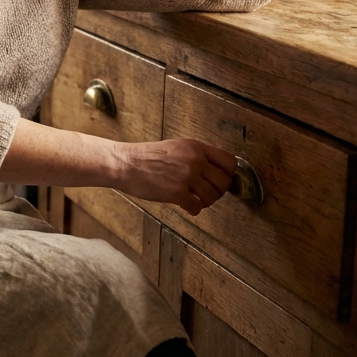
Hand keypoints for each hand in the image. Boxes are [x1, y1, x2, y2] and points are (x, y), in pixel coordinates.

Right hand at [114, 138, 236, 215]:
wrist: (126, 163)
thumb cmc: (148, 156)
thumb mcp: (177, 147)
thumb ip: (197, 155)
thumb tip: (216, 170)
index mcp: (196, 147)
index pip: (230, 162)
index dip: (228, 174)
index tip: (221, 179)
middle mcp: (195, 160)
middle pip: (224, 182)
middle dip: (218, 191)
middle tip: (208, 193)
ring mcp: (186, 177)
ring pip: (213, 196)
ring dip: (206, 201)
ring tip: (196, 200)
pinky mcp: (176, 193)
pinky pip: (197, 207)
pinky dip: (194, 209)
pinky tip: (187, 206)